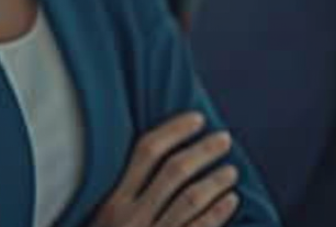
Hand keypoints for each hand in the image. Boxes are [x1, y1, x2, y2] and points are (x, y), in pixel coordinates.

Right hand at [88, 112, 240, 226]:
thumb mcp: (103, 220)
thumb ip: (126, 194)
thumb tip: (161, 160)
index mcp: (113, 202)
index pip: (146, 151)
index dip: (175, 130)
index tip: (197, 119)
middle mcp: (131, 217)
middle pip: (174, 171)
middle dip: (203, 150)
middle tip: (223, 139)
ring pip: (192, 199)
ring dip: (216, 180)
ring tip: (230, 169)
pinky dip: (219, 212)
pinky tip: (231, 199)